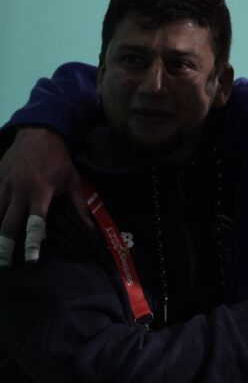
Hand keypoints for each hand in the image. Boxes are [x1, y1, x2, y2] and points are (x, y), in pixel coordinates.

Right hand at [0, 127, 88, 265]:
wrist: (38, 133)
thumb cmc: (59, 160)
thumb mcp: (73, 181)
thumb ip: (80, 205)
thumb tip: (90, 227)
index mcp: (40, 193)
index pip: (35, 223)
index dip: (32, 242)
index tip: (29, 260)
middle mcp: (19, 191)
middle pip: (7, 224)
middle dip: (4, 246)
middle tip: (4, 264)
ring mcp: (4, 185)